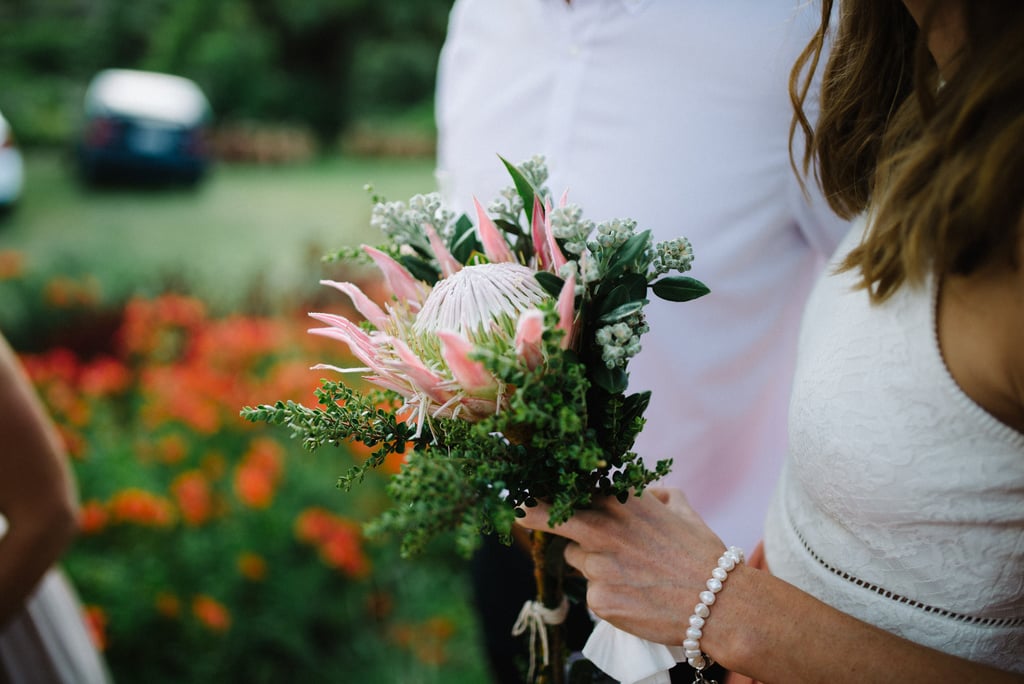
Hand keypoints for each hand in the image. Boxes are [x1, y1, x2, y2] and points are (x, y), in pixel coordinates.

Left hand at [516, 488, 725, 644]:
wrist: (719, 603)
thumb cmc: (703, 554)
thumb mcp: (682, 510)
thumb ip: (658, 495)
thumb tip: (649, 489)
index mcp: (620, 501)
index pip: (571, 486)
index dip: (549, 486)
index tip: (525, 483)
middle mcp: (602, 527)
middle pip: (547, 515)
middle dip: (527, 509)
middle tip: (513, 508)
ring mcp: (598, 565)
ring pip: (577, 561)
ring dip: (594, 565)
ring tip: (632, 573)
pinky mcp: (598, 599)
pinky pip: (592, 594)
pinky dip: (609, 596)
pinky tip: (636, 597)